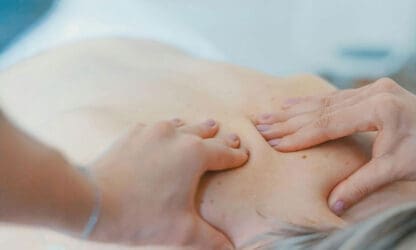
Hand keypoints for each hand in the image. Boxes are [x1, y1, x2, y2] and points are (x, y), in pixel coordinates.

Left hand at [90, 119, 248, 248]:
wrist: (91, 201)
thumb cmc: (139, 216)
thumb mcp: (181, 232)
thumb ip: (211, 240)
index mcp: (195, 155)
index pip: (224, 153)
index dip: (236, 156)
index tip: (244, 155)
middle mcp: (176, 136)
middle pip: (205, 133)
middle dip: (220, 137)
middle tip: (232, 136)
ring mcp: (152, 131)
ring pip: (181, 125)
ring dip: (195, 128)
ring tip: (206, 126)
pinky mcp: (132, 134)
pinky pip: (156, 127)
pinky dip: (167, 130)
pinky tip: (165, 133)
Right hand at [255, 78, 415, 214]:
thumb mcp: (395, 170)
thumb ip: (361, 184)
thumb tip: (334, 204)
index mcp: (378, 109)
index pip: (328, 124)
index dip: (300, 135)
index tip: (274, 142)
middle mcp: (373, 93)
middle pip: (322, 109)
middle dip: (289, 119)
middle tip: (261, 125)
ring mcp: (373, 89)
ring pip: (326, 100)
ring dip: (296, 109)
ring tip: (269, 113)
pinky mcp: (373, 91)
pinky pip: (336, 97)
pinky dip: (313, 103)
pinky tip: (295, 104)